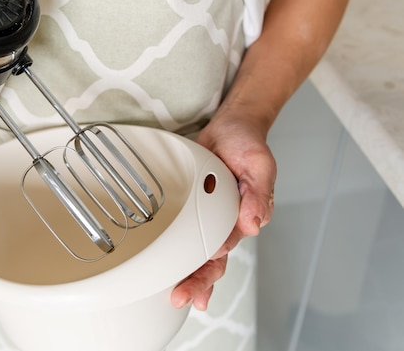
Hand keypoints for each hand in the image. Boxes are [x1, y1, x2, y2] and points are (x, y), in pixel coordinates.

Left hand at [170, 116, 275, 309]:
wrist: (231, 128)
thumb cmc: (248, 145)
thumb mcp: (258, 163)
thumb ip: (258, 192)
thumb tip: (254, 223)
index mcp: (245, 216)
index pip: (230, 242)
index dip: (216, 255)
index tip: (205, 263)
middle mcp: (226, 223)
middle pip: (213, 260)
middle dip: (199, 281)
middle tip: (182, 297)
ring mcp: (209, 218)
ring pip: (197, 254)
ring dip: (188, 276)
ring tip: (176, 297)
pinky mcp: (193, 209)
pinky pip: (183, 235)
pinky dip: (176, 254)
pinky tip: (166, 272)